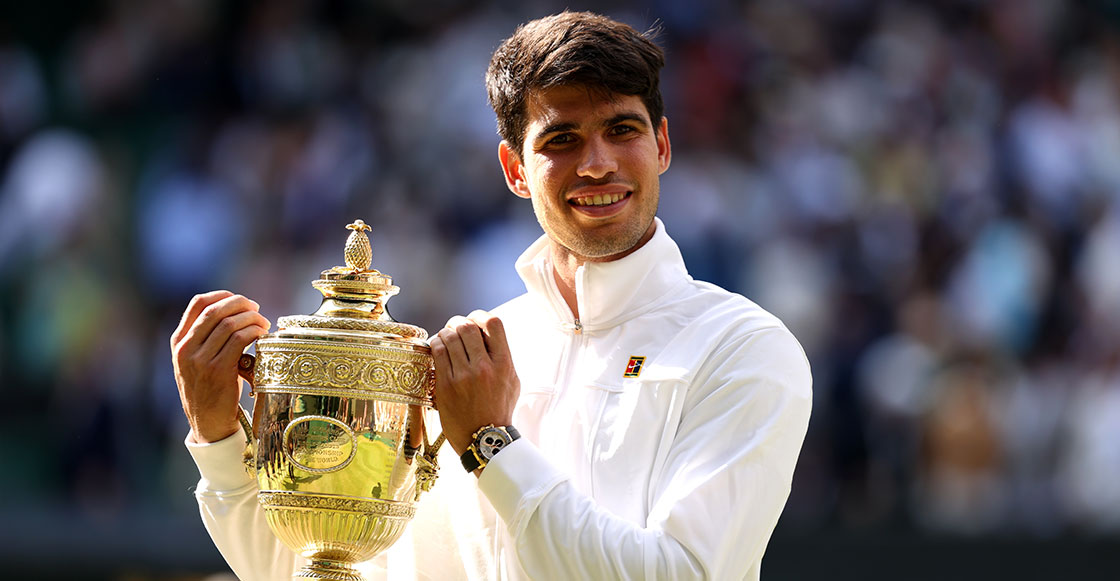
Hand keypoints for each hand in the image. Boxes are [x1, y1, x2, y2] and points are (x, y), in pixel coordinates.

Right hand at [171, 291, 270, 442]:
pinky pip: (240, 340)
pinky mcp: (218, 371)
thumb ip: (206, 338)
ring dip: (252, 318)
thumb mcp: (196, 361)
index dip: (222, 296)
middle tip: (256, 308)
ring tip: (263, 323)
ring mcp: (200, 360)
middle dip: (240, 304)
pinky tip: (262, 335)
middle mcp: (185, 349)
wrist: (208, 424)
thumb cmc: (209, 389)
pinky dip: (254, 332)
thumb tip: (235, 312)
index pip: (197, 304)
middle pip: (215, 311)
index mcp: (178, 342)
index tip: (239, 300)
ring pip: (229, 324)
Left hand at [430, 311, 519, 455]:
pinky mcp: (446, 385)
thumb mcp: (512, 381)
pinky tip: (438, 348)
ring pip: (450, 336)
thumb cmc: (499, 409)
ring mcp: (464, 376)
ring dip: (445, 332)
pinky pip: (437, 352)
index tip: (475, 321)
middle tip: (455, 328)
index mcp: (504, 364)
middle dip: (459, 322)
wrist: (484, 439)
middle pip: (468, 326)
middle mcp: (484, 368)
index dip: (481, 316)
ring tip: (445, 337)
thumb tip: (488, 335)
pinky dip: (436, 344)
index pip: (493, 323)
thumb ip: (503, 357)